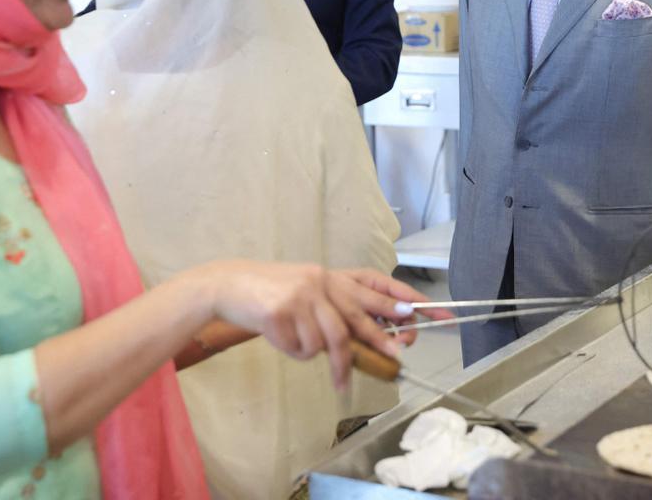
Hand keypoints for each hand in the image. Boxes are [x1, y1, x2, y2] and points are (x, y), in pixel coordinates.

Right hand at [197, 261, 446, 389]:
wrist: (229, 286)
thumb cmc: (272, 293)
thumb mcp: (308, 291)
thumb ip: (336, 309)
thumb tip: (371, 338)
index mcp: (330, 275)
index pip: (373, 283)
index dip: (399, 297)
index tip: (423, 310)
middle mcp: (319, 281)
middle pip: (358, 314)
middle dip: (380, 338)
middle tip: (397, 357)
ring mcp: (300, 296)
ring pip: (330, 339)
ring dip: (332, 363)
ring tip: (332, 376)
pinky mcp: (279, 312)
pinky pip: (301, 347)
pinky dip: (296, 352)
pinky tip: (282, 339)